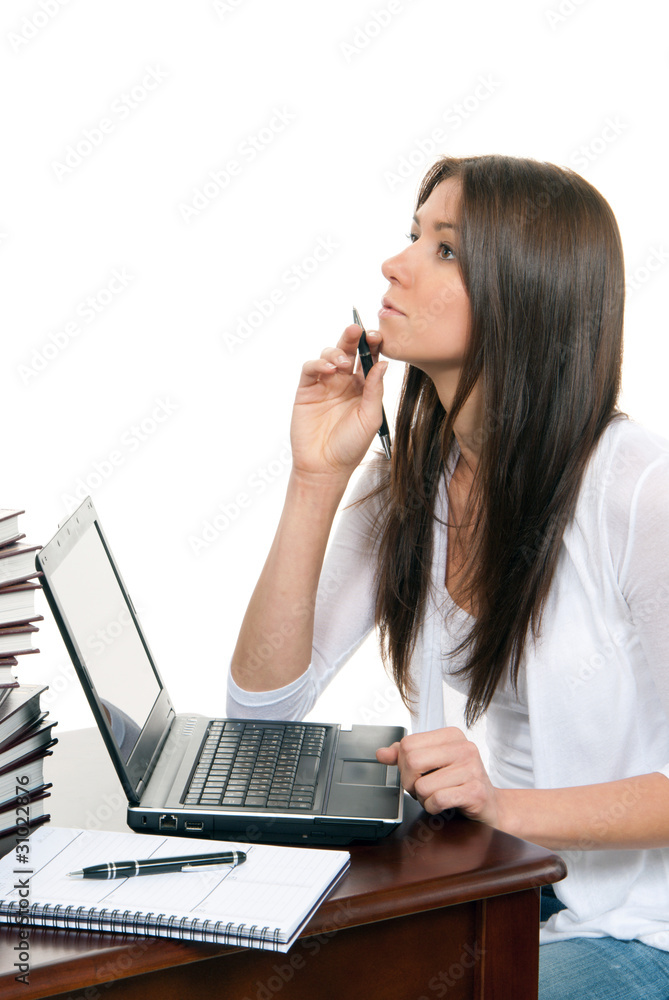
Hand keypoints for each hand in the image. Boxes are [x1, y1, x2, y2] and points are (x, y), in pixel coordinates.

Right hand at [290, 324, 386, 479]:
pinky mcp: (306, 390)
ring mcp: (324, 384)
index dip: (373, 346)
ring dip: (336, 352)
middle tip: (358, 330)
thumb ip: (375, 390)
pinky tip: (328, 369)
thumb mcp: (370, 418)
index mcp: (364, 387)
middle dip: (353, 337)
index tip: (378, 336)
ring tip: (342, 362)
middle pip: (349, 351)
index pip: (369, 359)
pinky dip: (318, 363)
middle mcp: (344, 382)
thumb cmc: (351, 446)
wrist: (325, 467)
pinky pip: (310, 369)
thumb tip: (383, 363)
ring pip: (329, 355)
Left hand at [376, 728, 501, 826]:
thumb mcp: (432, 764)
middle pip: (412, 761)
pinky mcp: (475, 791)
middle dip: (410, 783)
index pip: (408, 744)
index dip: (404, 765)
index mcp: (451, 736)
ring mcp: (472, 768)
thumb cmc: (458, 784)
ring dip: (423, 798)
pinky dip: (434, 808)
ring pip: (422, 785)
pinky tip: (444, 805)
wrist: (490, 807)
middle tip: (423, 789)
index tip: (416, 774)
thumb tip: (382, 753)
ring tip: (437, 797)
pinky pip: (437, 799)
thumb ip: (406, 756)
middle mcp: (464, 748)